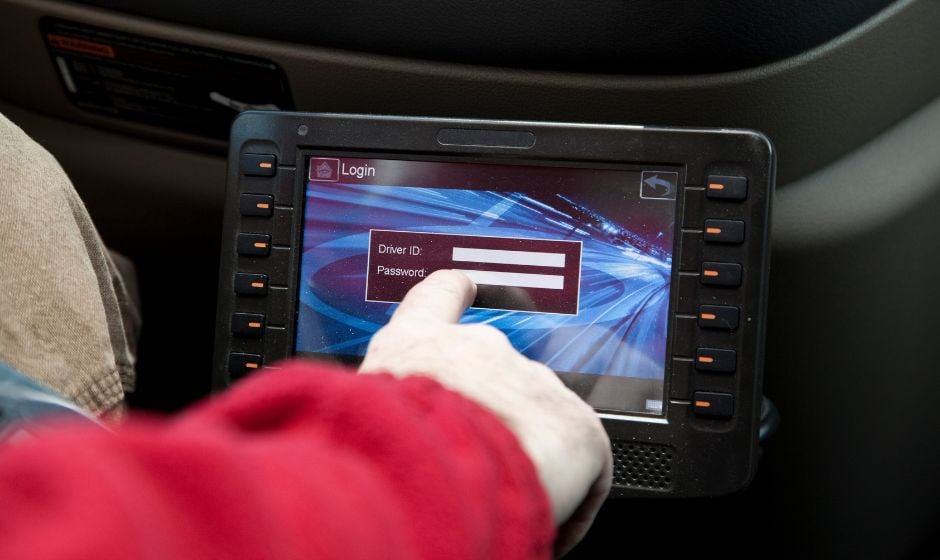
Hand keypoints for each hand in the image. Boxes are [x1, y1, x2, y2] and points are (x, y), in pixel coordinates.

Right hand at [360, 270, 611, 554]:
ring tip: (498, 502)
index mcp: (415, 346)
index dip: (454, 292)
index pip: (438, 296)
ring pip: (534, 424)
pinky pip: (578, 466)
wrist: (439, 475)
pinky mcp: (576, 424)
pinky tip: (544, 523)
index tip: (466, 285)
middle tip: (468, 467)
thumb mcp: (349, 419)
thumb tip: (366, 433)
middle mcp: (479, 351)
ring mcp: (531, 381)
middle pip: (494, 378)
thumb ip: (371, 409)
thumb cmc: (383, 453)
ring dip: (520, 459)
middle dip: (488, 422)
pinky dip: (563, 499)